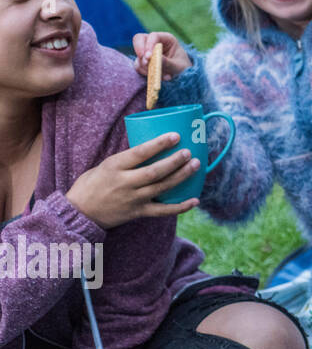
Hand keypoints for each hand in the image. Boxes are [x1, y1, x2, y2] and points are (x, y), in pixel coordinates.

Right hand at [65, 132, 200, 229]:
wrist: (78, 213)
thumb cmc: (92, 184)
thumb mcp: (104, 166)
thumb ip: (126, 159)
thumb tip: (152, 146)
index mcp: (114, 167)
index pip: (139, 153)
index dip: (158, 144)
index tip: (175, 135)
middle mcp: (124, 183)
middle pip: (154, 172)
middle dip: (174, 161)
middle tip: (189, 152)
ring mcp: (132, 199)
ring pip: (161, 188)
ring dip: (181, 177)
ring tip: (195, 165)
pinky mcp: (138, 213)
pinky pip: (162, 211)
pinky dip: (180, 207)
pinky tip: (195, 200)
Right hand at [132, 31, 191, 79]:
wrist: (182, 75)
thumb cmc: (183, 67)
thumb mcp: (178, 66)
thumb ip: (167, 62)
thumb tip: (154, 58)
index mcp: (167, 39)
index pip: (153, 36)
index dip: (149, 45)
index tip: (148, 57)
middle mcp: (155, 42)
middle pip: (138, 39)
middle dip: (140, 51)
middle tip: (146, 63)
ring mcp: (147, 51)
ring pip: (138, 56)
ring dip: (147, 67)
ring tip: (163, 76)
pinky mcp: (143, 61)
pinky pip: (138, 66)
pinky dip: (145, 73)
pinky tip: (157, 77)